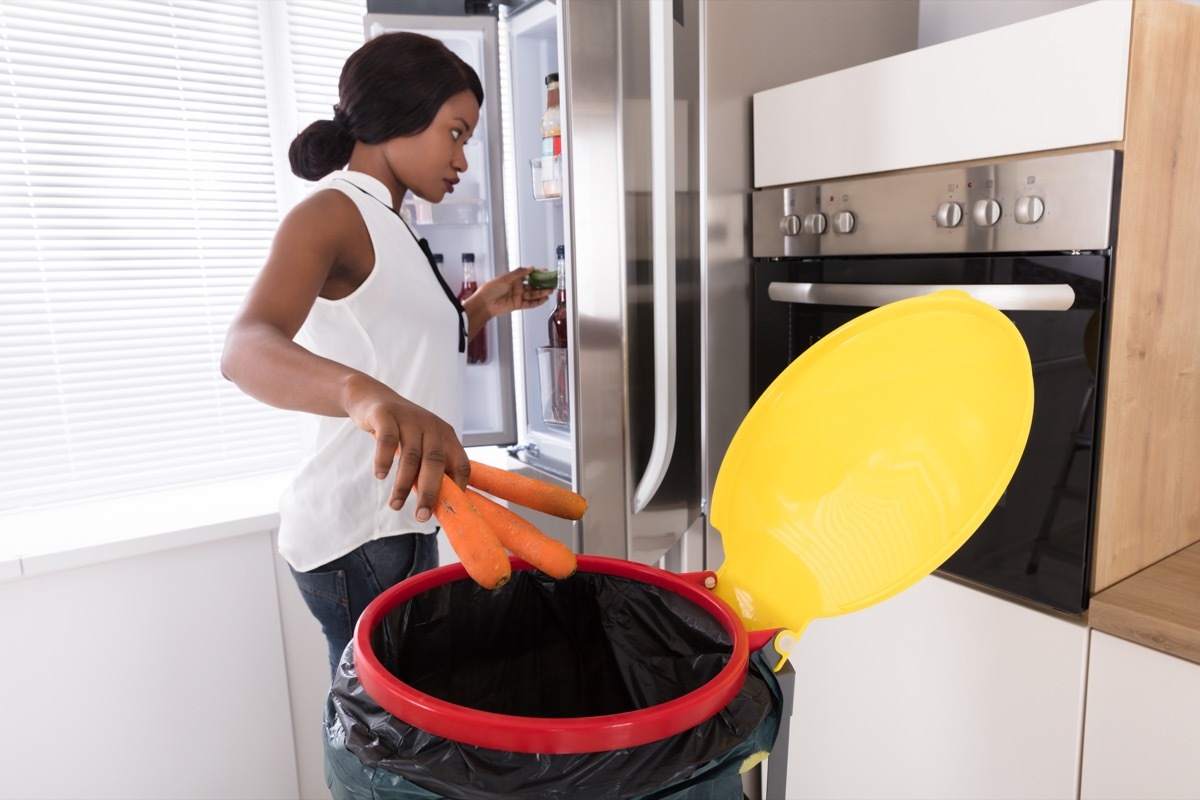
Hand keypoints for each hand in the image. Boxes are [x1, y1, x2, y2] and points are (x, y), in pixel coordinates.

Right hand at [340, 373, 470, 520]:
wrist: (373, 398)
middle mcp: (432, 426)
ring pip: (411, 456)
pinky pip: (387, 440)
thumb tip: (433, 505)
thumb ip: (428, 468)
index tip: (447, 509)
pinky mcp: (386, 415)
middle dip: (429, 493)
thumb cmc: (401, 430)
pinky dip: (384, 460)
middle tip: (421, 516)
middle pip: (435, 463)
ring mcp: (409, 419)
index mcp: (446, 435)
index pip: (462, 464)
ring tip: (395, 506)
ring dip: (403, 485)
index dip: (458, 487)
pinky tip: (380, 476)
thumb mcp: (421, 444)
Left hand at [476, 267, 553, 319]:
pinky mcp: (518, 305)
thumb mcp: (506, 277)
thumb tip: (531, 268)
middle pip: (532, 286)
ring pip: (532, 294)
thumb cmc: (491, 289)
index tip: (545, 272)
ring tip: (550, 291)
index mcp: (513, 279)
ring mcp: (518, 296)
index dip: (537, 274)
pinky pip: (530, 303)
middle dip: (542, 284)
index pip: (528, 275)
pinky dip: (537, 302)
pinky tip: (543, 299)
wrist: (484, 304)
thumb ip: (520, 273)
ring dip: (541, 293)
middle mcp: (516, 287)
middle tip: (551, 283)